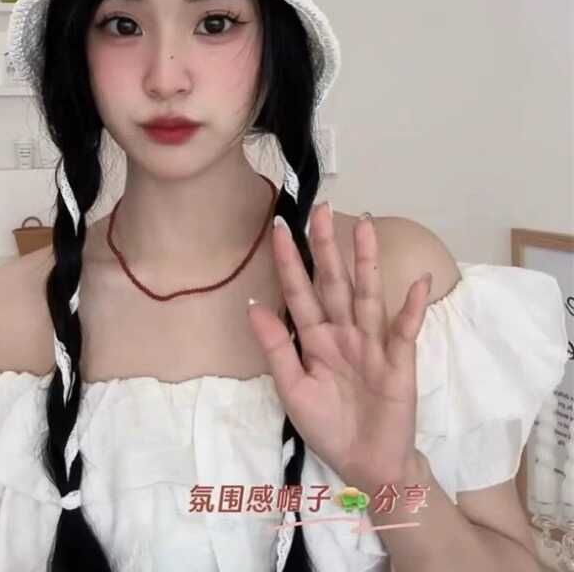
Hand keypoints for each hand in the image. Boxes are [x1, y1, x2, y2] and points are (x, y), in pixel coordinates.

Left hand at [246, 203, 432, 490]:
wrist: (366, 464)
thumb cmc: (329, 426)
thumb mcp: (293, 389)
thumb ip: (276, 347)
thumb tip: (252, 305)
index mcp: (315, 338)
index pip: (299, 292)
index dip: (288, 261)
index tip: (278, 227)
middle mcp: (343, 332)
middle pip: (334, 282)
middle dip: (326, 247)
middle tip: (320, 209)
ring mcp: (372, 343)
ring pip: (368, 294)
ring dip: (366, 261)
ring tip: (365, 225)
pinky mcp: (399, 360)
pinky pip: (405, 330)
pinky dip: (413, 307)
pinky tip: (420, 281)